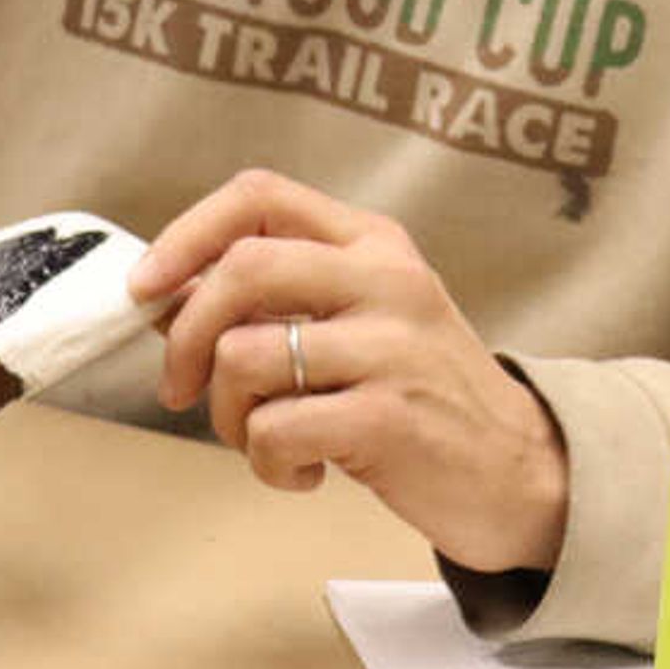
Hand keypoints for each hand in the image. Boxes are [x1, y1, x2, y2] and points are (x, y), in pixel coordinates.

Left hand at [131, 170, 567, 576]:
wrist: (523, 472)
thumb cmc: (425, 397)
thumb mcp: (369, 320)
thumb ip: (286, 299)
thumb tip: (168, 298)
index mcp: (374, 244)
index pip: (258, 196)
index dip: (185, 235)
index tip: (146, 289)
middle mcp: (386, 280)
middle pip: (240, 270)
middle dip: (184, 337)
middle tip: (181, 391)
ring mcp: (392, 348)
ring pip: (243, 358)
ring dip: (228, 416)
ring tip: (268, 440)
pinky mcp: (389, 419)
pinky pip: (274, 430)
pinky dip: (269, 463)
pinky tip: (307, 472)